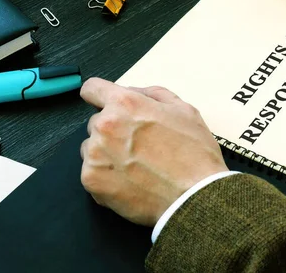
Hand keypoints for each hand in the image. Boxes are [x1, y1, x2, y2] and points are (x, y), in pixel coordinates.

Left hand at [79, 78, 227, 226]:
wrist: (194, 197)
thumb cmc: (193, 155)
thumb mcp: (184, 110)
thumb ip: (153, 94)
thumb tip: (133, 92)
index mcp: (126, 104)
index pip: (92, 89)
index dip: (99, 95)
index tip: (102, 103)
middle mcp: (105, 126)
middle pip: (96, 121)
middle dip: (113, 129)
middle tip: (137, 144)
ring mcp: (95, 155)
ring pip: (92, 147)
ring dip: (107, 152)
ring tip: (135, 164)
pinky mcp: (92, 181)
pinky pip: (92, 172)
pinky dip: (107, 176)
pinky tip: (131, 180)